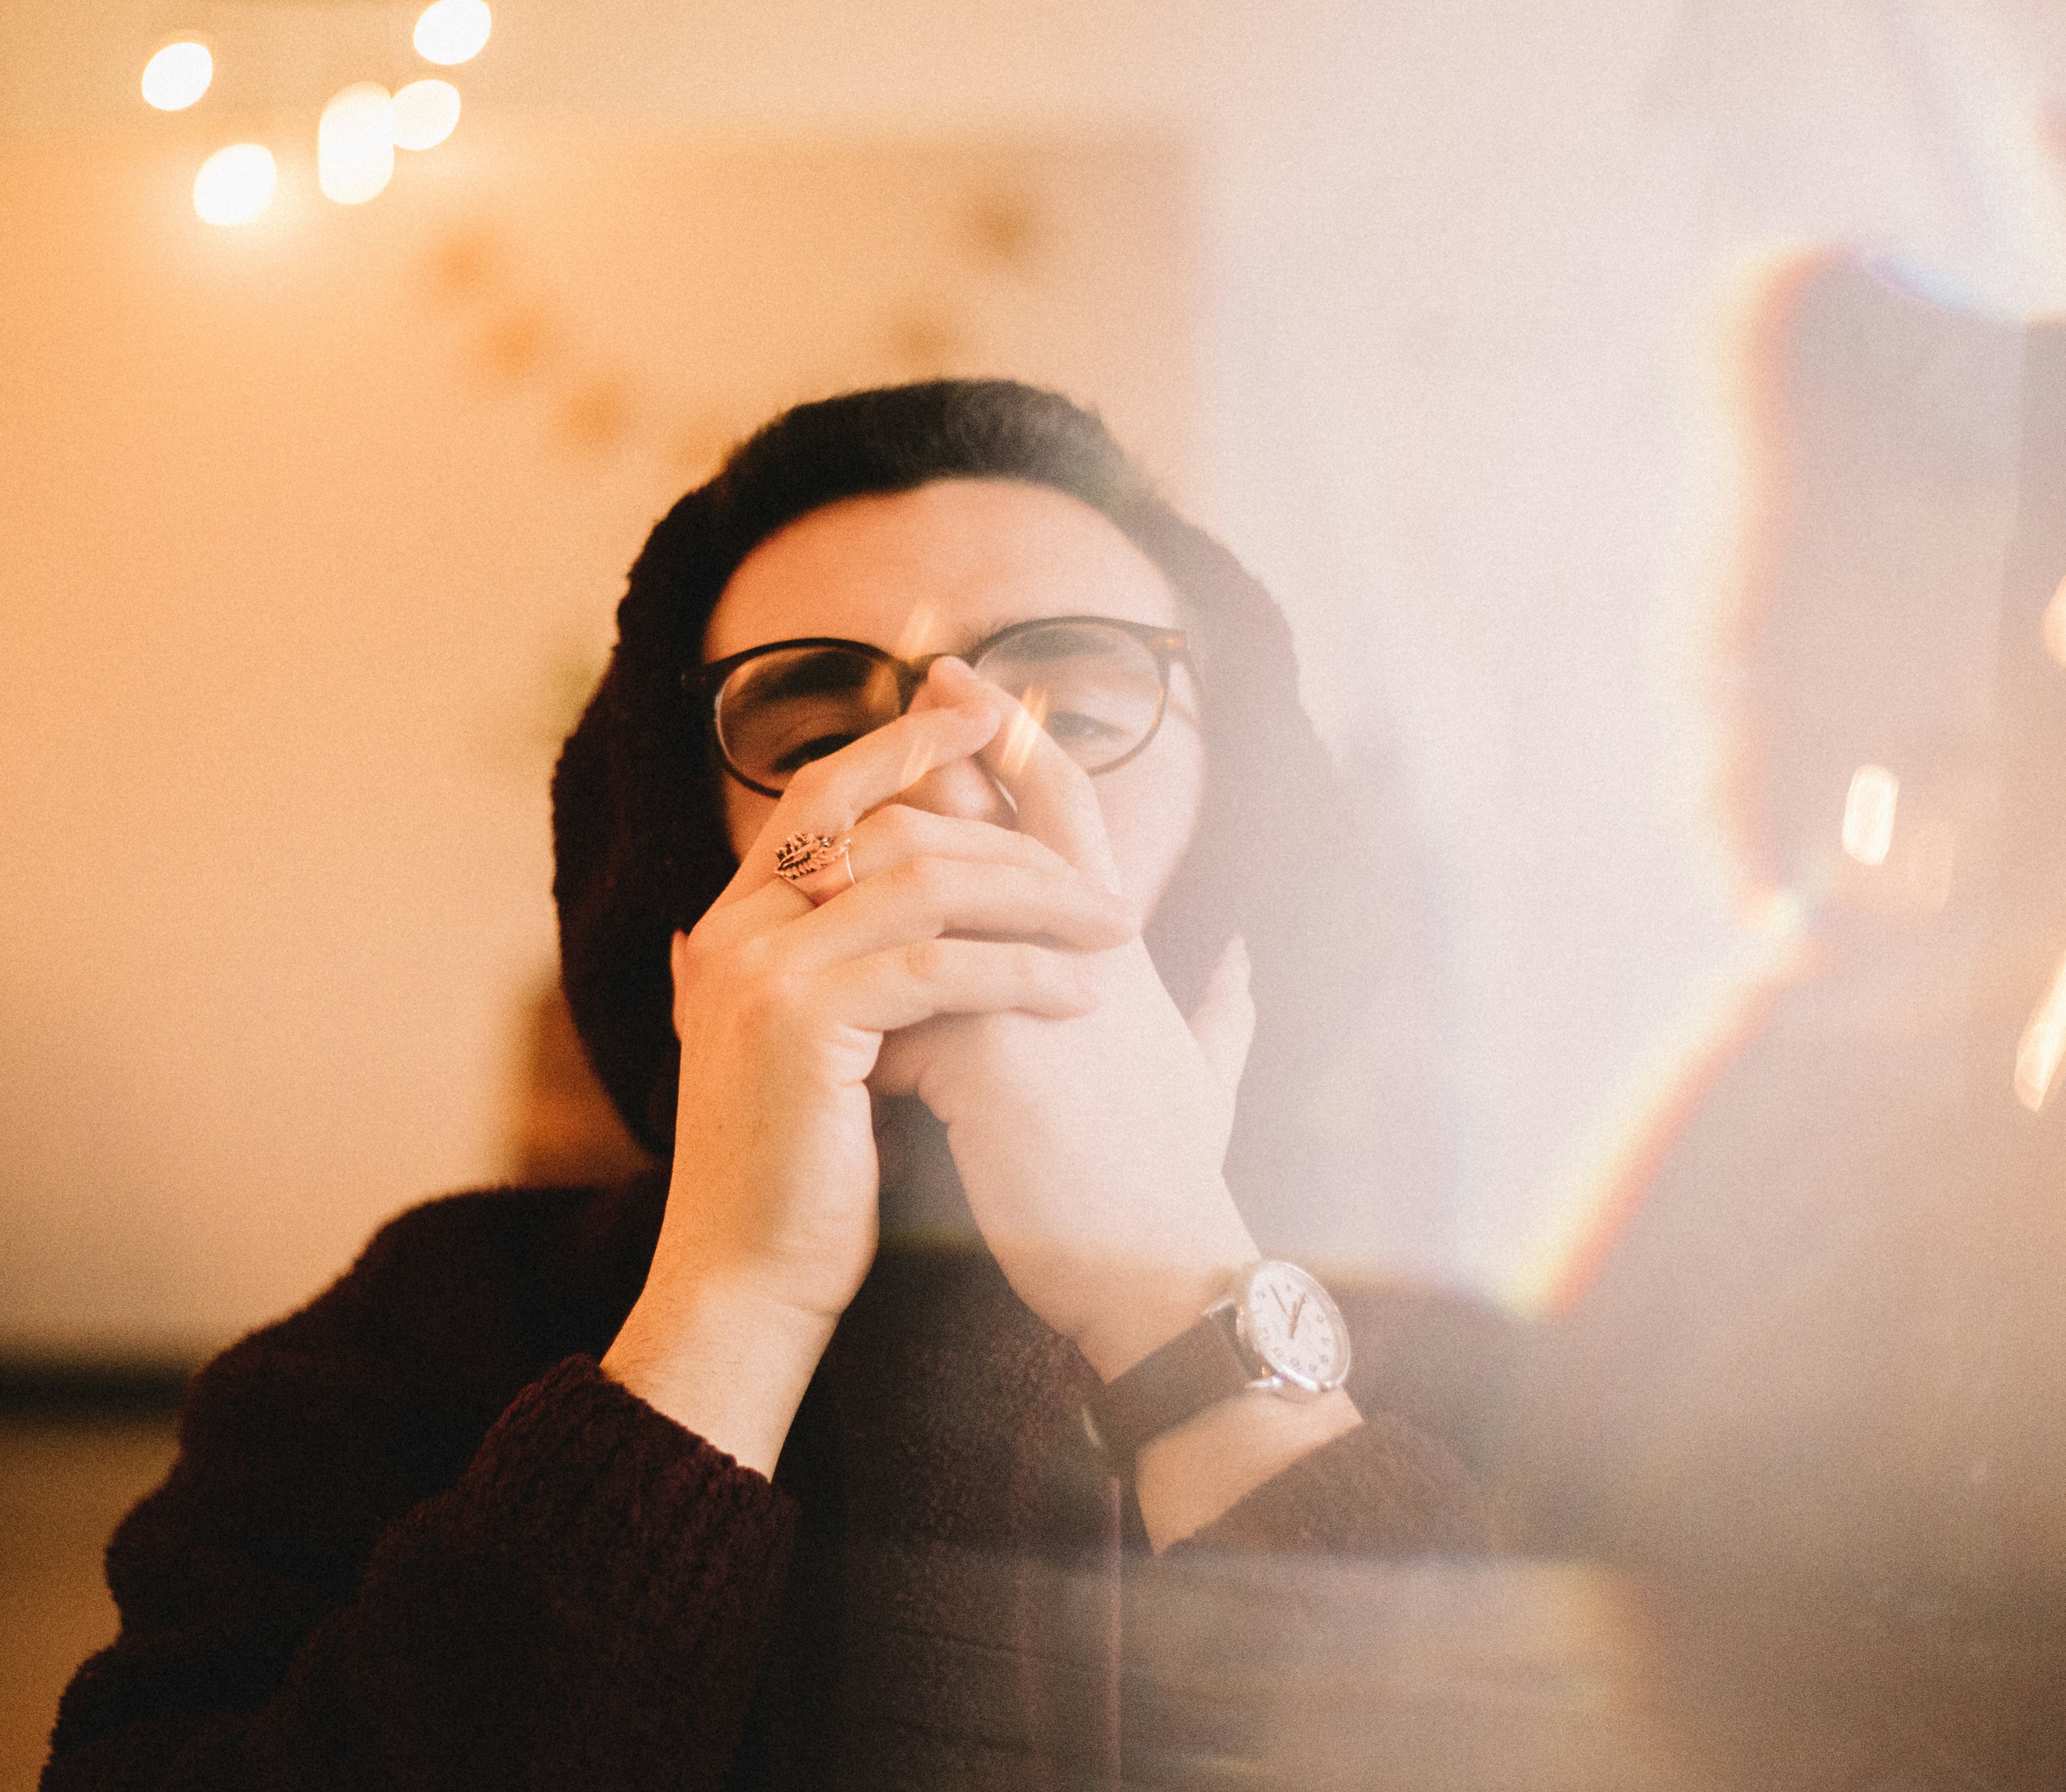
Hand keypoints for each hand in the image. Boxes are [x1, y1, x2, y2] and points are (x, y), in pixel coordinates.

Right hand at [601, 664, 1136, 1473]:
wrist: (745, 1280)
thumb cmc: (802, 1177)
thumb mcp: (818, 1049)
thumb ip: (838, 968)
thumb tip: (895, 904)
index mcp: (735, 927)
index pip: (821, 798)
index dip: (903, 744)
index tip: (985, 714)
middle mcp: (735, 932)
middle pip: (882, 821)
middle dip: (1002, 824)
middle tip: (1099, 859)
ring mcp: (759, 970)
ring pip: (923, 884)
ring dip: (1035, 897)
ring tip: (1115, 927)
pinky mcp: (799, 1021)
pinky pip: (936, 967)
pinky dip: (1019, 973)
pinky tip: (1080, 995)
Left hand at [870, 675, 1261, 1382]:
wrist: (1164, 1272)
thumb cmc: (1173, 1185)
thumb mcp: (1210, 1078)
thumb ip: (1224, 1013)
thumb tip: (1238, 961)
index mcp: (1117, 950)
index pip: (1071, 813)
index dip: (1026, 740)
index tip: (977, 683)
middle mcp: (1080, 949)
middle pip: (994, 815)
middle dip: (941, 759)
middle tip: (909, 696)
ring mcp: (1032, 992)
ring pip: (927, 898)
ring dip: (874, 893)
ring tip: (827, 883)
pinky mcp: (986, 1052)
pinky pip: (892, 1005)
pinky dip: (862, 1023)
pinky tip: (841, 1052)